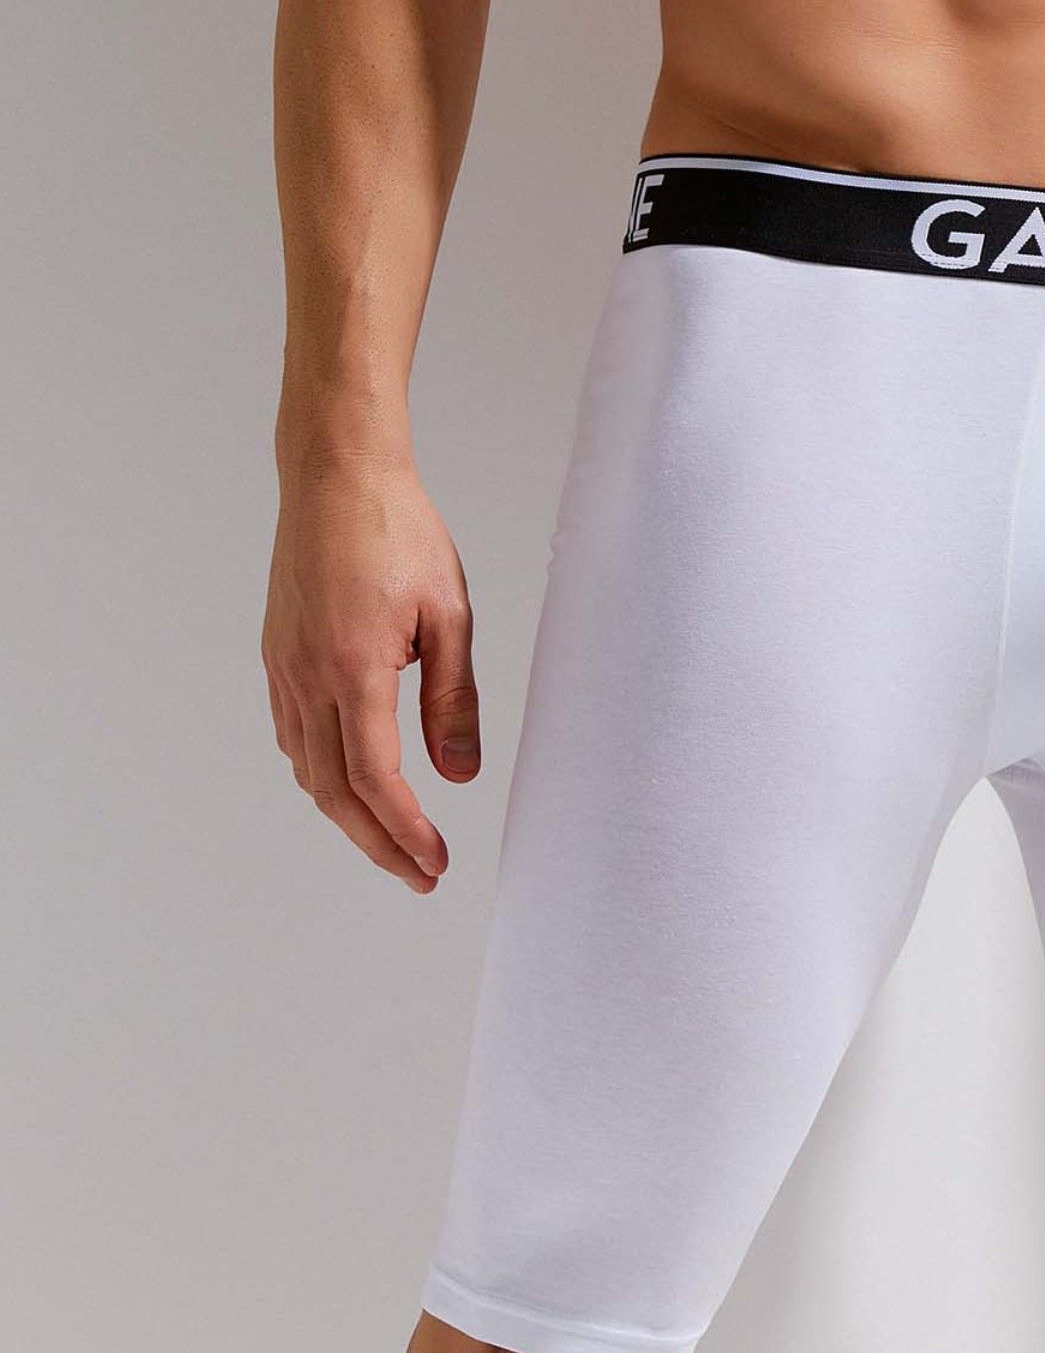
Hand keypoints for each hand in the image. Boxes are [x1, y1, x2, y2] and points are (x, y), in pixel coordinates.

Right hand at [262, 450, 479, 891]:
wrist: (336, 477)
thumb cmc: (399, 533)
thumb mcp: (450, 614)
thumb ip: (453, 699)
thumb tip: (460, 775)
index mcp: (354, 667)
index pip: (376, 778)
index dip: (404, 831)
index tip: (435, 862)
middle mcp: (307, 676)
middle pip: (335, 790)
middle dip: (378, 843)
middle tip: (420, 875)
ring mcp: (284, 667)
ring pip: (308, 769)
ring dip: (349, 816)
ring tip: (392, 843)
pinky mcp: (277, 655)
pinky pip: (293, 735)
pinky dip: (321, 775)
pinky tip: (350, 786)